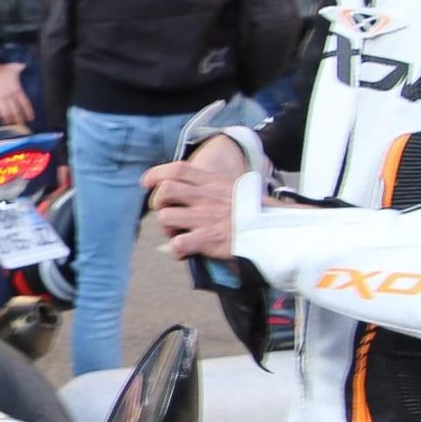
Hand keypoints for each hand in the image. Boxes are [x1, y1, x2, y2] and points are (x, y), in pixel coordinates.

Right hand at [0, 61, 34, 127]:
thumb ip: (19, 68)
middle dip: (19, 120)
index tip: (30, 118)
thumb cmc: (0, 68)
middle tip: (20, 125)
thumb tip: (25, 65)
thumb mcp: (13, 67)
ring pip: (5, 113)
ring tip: (9, 123)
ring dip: (7, 120)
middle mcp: (8, 95)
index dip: (28, 112)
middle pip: (15, 111)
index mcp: (16, 88)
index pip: (24, 103)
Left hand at [144, 137, 250, 260]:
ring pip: (165, 217)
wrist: (274, 229)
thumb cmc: (256, 211)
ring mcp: (205, 218)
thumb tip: (196, 189)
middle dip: (158, 203)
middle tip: (166, 213)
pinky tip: (185, 252)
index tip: (146, 182)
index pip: (178, 169)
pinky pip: (178, 244)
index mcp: (213, 183)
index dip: (157, 173)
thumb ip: (215, 187)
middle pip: (165, 191)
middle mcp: (205, 197)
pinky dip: (177, 250)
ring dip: (166, 228)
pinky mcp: (207, 239)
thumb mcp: (236, 188)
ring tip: (177, 234)